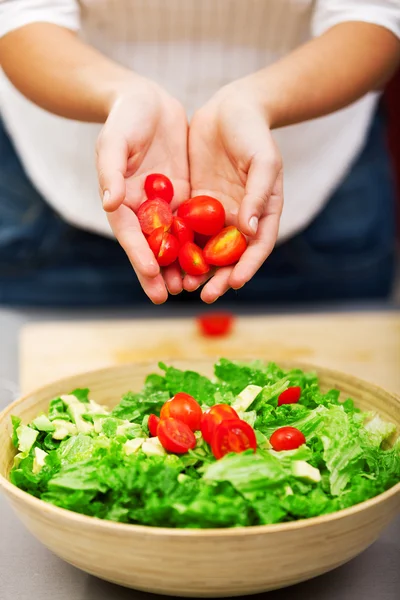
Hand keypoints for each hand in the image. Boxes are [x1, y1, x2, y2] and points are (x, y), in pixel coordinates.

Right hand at [96, 78, 188, 303]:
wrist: (148, 101)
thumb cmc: (125, 119)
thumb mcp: (114, 141)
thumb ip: (111, 172)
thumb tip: (110, 203)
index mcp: (121, 200)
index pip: (129, 234)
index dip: (139, 254)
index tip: (151, 273)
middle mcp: (142, 209)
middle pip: (150, 246)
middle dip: (158, 272)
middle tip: (169, 296)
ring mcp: (164, 205)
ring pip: (173, 241)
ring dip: (180, 264)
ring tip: (191, 287)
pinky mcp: (183, 197)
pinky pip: (192, 224)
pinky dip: (198, 243)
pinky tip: (210, 259)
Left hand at [188, 78, 282, 302]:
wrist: (230, 109)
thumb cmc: (254, 133)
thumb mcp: (263, 161)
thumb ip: (258, 194)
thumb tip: (250, 230)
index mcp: (263, 212)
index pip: (257, 247)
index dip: (248, 267)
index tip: (234, 283)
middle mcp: (241, 218)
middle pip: (230, 255)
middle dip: (218, 277)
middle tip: (205, 296)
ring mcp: (217, 212)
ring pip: (206, 247)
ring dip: (196, 268)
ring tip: (183, 286)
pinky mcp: (195, 202)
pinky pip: (186, 228)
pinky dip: (180, 245)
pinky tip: (166, 258)